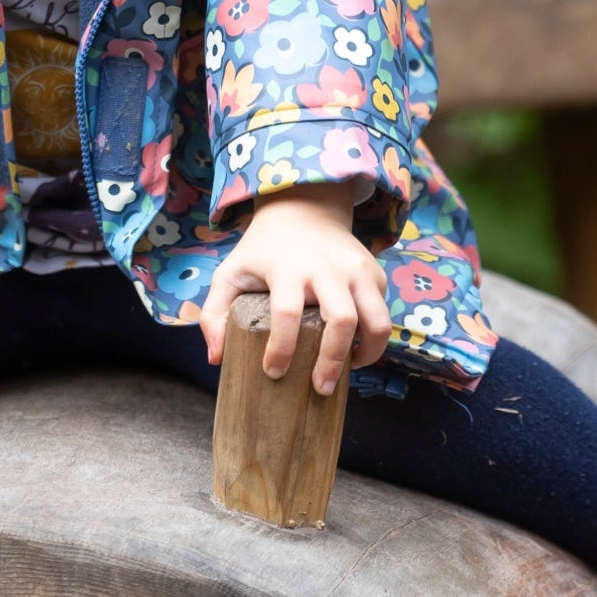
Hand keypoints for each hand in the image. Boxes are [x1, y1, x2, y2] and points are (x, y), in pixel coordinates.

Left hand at [199, 182, 390, 395]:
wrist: (303, 209)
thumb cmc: (262, 250)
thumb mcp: (230, 273)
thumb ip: (214, 313)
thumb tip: (216, 359)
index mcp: (288, 268)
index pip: (287, 313)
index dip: (281, 348)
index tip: (273, 372)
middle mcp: (327, 268)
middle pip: (342, 320)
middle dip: (333, 360)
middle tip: (320, 388)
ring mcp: (356, 269)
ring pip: (377, 319)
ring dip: (368, 352)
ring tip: (348, 372)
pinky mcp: (374, 272)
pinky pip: (382, 312)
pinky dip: (373, 336)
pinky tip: (353, 347)